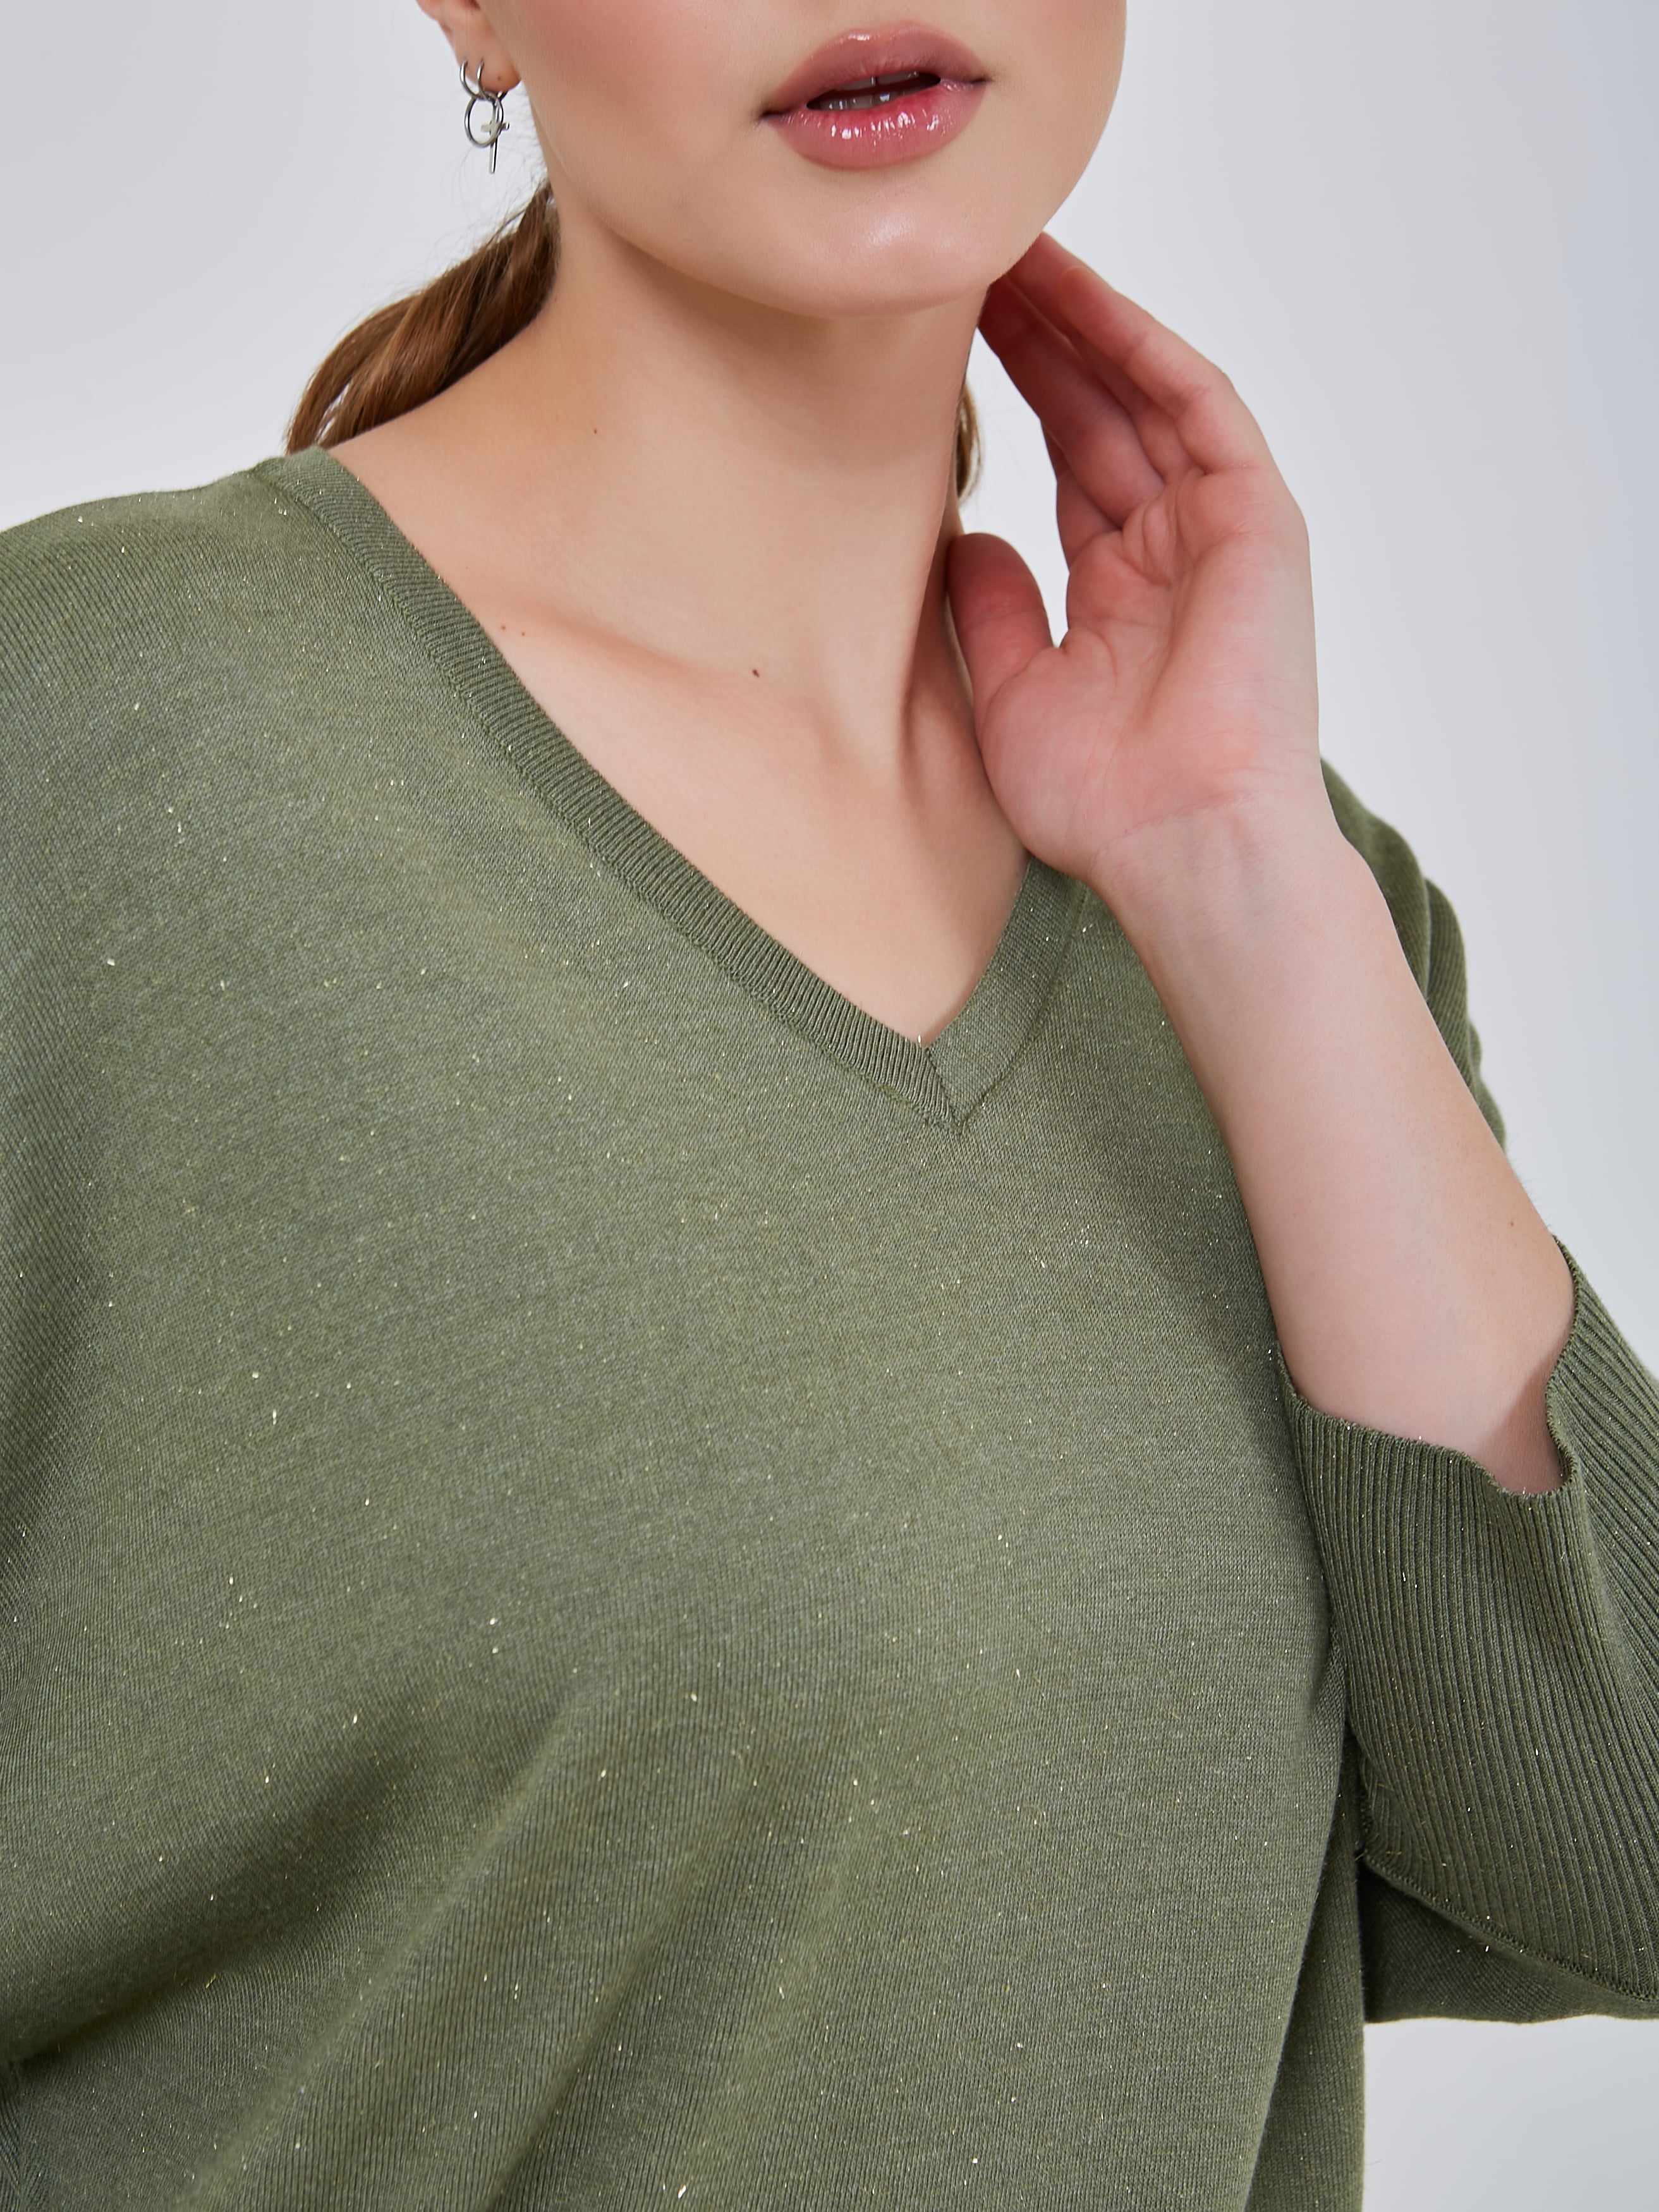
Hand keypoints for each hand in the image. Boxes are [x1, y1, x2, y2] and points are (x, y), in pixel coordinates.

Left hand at [948, 235, 1329, 933]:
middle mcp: (1171, 547)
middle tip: (967, 261)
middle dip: (1039, 335)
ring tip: (1009, 253)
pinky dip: (1142, 348)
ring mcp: (1217, 529)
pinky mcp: (1258, 519)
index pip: (1065, 461)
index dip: (1012, 392)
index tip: (946, 337)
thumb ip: (993, 609)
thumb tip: (963, 538)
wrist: (1181, 846)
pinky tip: (1083, 298)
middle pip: (1100, 411)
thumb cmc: (1104, 805)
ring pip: (1143, 393)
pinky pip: (1198, 408)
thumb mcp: (1013, 694)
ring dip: (1080, 321)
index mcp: (1119, 590)